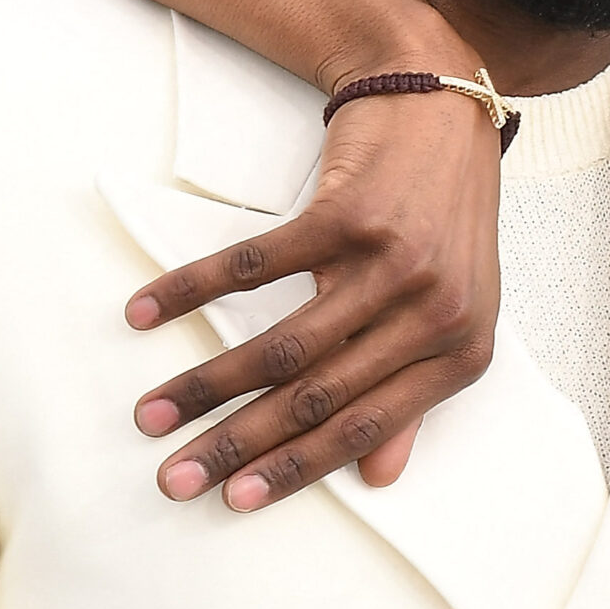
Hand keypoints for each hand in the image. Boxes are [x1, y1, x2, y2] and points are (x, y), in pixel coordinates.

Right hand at [127, 83, 500, 506]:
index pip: (366, 428)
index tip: (232, 502)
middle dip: (237, 446)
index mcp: (463, 351)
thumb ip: (416, 392)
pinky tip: (146, 313)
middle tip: (173, 479)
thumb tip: (380, 477)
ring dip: (207, 386)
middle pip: (317, 397)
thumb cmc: (446, 216)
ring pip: (284, 346)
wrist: (441, 106)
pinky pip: (255, 267)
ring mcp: (393, 262)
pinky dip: (192, 291)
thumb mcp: (455, 310)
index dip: (294, 470)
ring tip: (152, 415)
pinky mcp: (348, 214)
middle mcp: (435, 312)